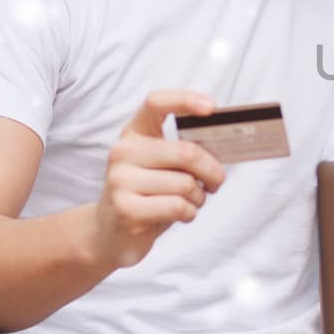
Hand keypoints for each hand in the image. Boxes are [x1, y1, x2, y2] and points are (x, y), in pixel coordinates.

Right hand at [92, 90, 226, 268]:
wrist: (110, 232)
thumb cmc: (148, 194)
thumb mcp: (162, 166)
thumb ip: (184, 151)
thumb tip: (223, 141)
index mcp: (135, 133)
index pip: (156, 103)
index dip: (185, 100)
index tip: (212, 107)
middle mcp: (123, 151)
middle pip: (187, 152)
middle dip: (213, 171)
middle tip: (216, 182)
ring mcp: (121, 180)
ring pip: (185, 184)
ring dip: (199, 197)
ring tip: (190, 202)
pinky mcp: (126, 209)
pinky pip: (178, 206)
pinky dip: (189, 213)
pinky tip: (181, 214)